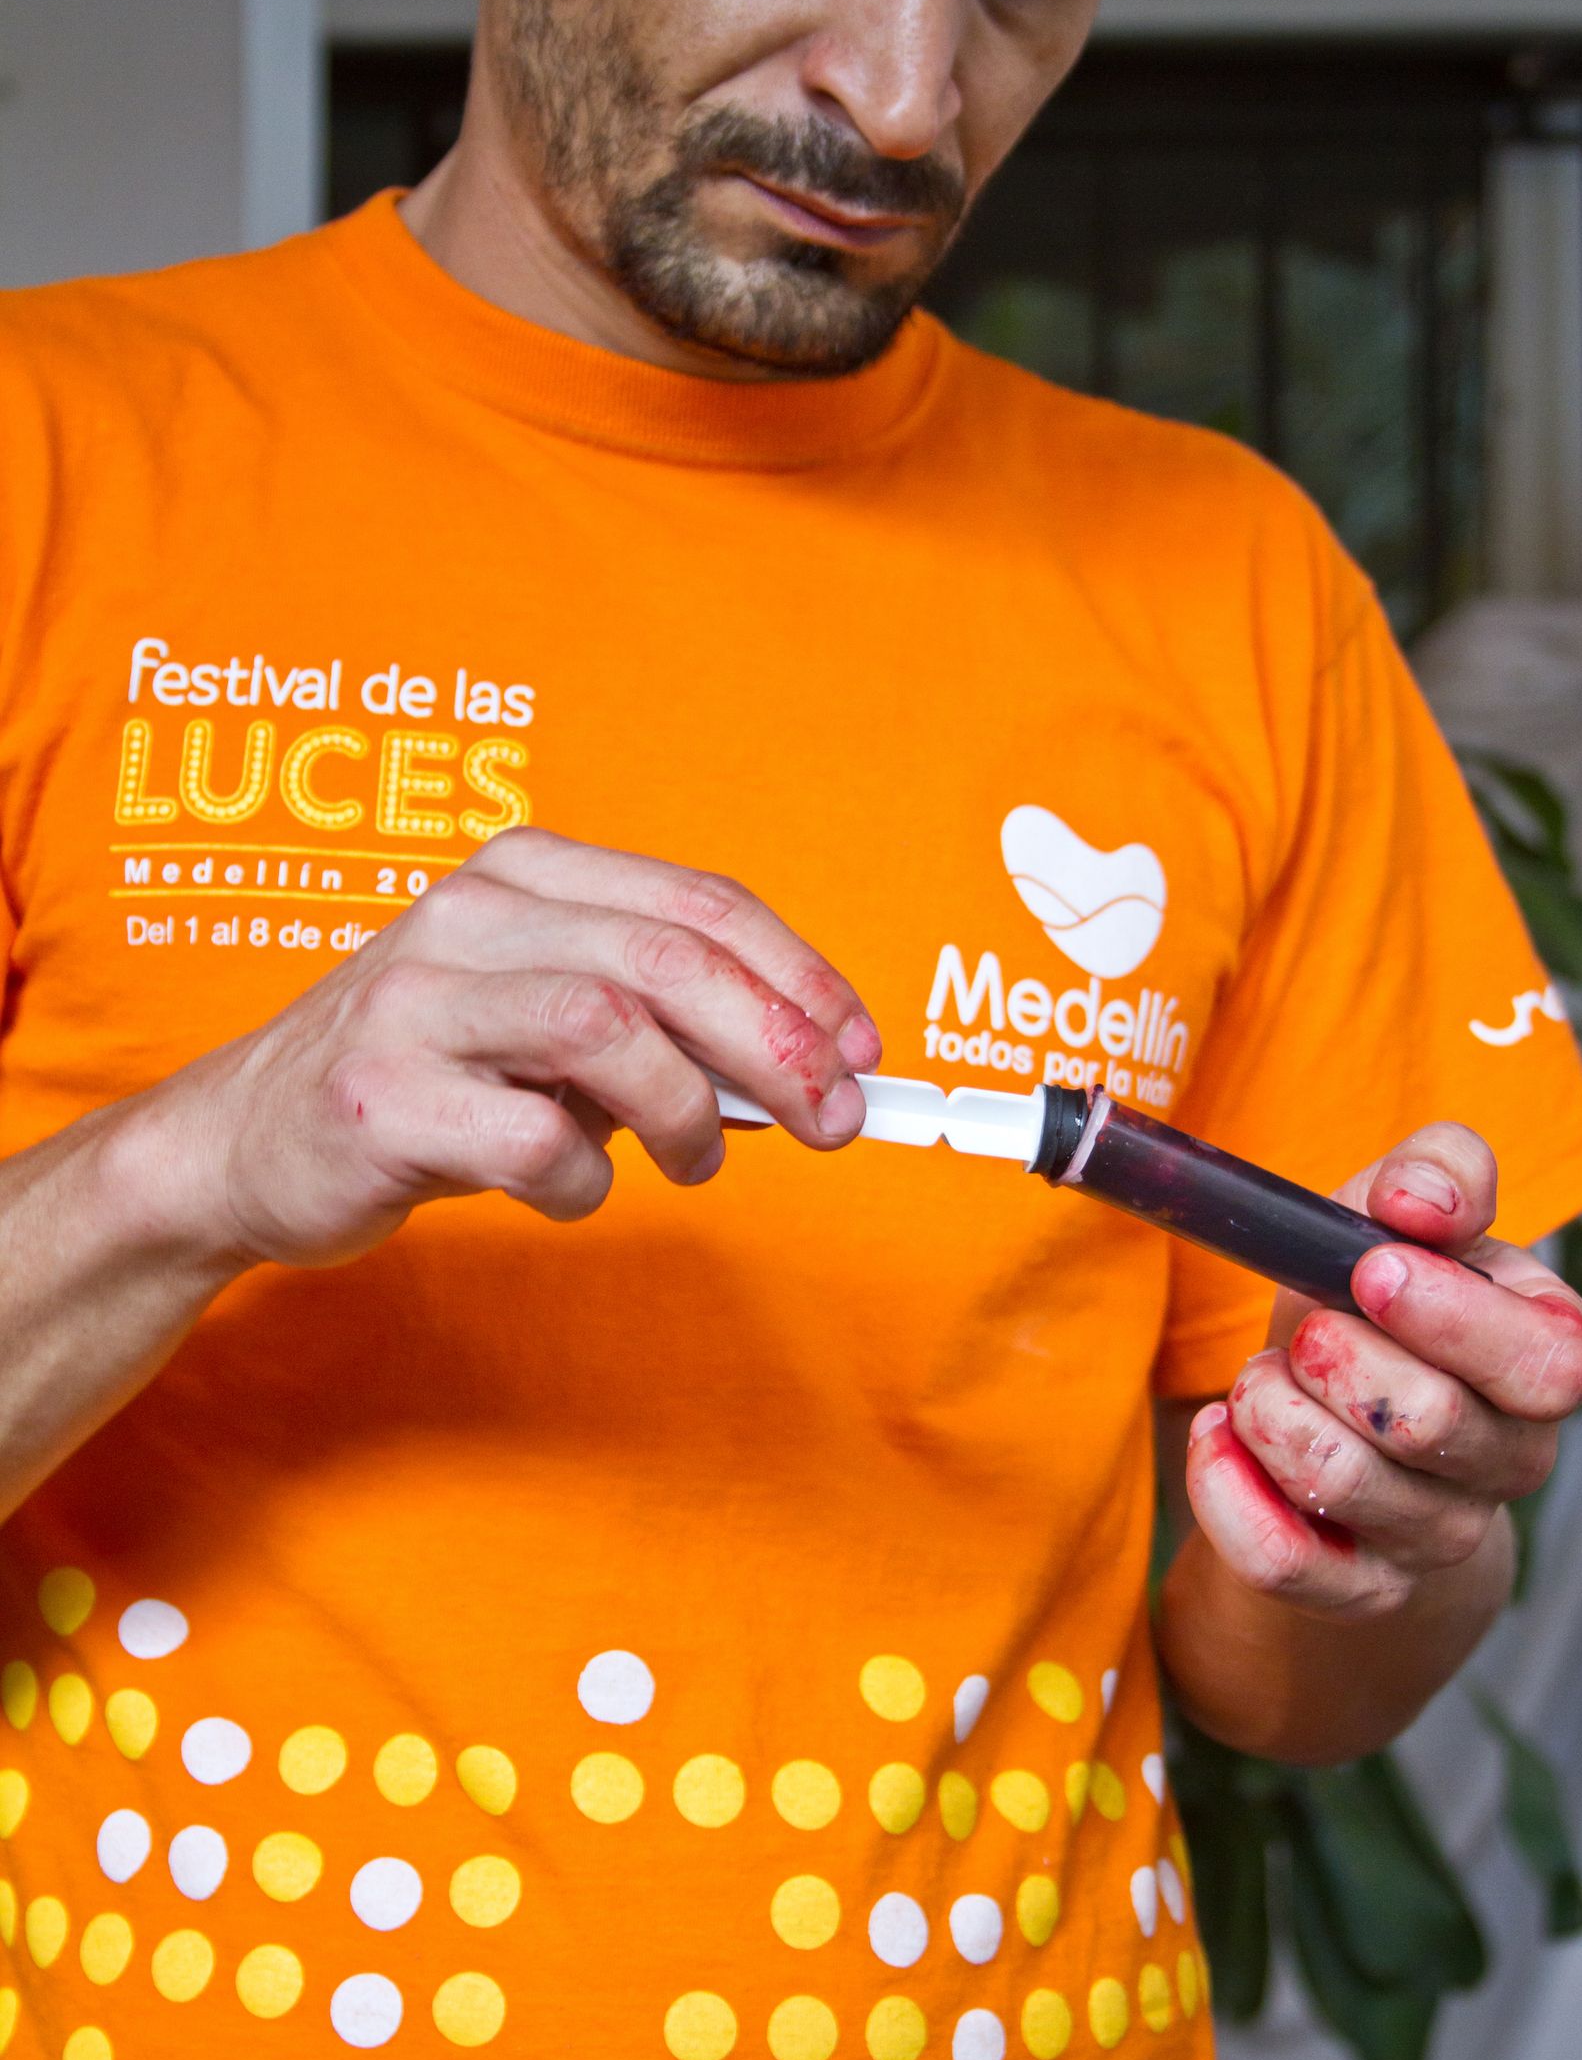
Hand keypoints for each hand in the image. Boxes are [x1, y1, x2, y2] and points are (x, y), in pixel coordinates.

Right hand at [111, 829, 879, 1269]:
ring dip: (686, 1111)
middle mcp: (470, 915)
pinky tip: (573, 1186)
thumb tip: (801, 1064)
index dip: (799, 977)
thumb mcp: (541, 1014)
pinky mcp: (380, 1096)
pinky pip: (535, 1140)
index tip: (859, 1048)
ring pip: (609, 1027)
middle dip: (776, 1044)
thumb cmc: (424, 1075)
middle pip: (669, 957)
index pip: (700, 903)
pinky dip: (585, 1179)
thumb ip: (656, 1018)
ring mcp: (415, 1000)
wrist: (243, 1142)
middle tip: (830, 1118)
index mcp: (526, 874)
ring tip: (694, 1159)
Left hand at [1182, 1123, 1581, 1618]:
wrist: (1331, 1405)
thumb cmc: (1374, 1298)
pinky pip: (1278, 1556)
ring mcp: (1440, 1536)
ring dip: (1267, 1403)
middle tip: (1307, 1329)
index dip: (1453, 1319)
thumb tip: (1421, 1201)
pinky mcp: (1361, 1588)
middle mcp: (1512, 1459)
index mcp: (1547, 1358)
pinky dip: (1221, 1480)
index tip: (1371, 1271)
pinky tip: (1220, 1435)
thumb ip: (1436, 1172)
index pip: (1552, 1367)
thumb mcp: (1401, 1212)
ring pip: (1337, 1479)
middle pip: (1426, 1421)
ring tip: (1265, 1379)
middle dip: (1330, 1351)